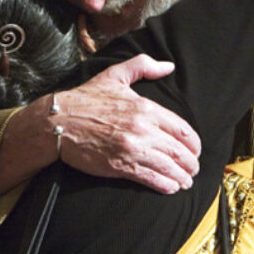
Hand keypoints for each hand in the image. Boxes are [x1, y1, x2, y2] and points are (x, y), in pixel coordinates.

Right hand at [55, 54, 200, 192]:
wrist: (58, 121)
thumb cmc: (86, 99)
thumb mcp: (115, 75)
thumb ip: (144, 65)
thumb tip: (169, 66)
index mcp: (145, 108)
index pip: (182, 129)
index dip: (193, 143)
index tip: (195, 150)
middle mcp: (142, 128)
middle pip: (179, 150)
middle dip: (190, 163)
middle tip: (193, 169)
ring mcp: (132, 148)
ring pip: (168, 167)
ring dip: (182, 177)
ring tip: (186, 181)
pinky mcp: (120, 165)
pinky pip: (151, 178)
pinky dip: (165, 185)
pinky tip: (171, 187)